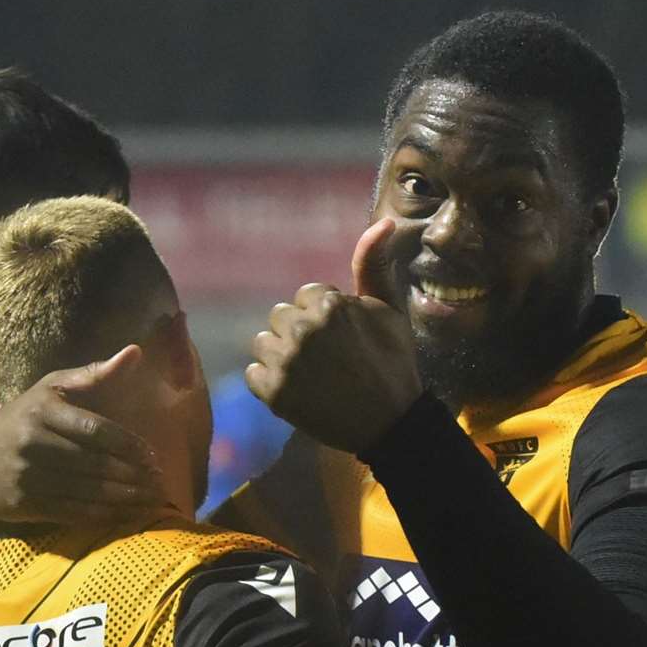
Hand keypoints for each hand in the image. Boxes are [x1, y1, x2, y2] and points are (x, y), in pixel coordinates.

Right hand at [0, 345, 166, 523]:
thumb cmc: (25, 419)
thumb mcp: (52, 390)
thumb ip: (94, 374)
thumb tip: (135, 352)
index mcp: (43, 410)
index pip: (94, 430)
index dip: (127, 444)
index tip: (152, 455)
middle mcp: (33, 443)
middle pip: (93, 463)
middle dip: (132, 474)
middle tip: (159, 481)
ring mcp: (28, 476)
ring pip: (87, 491)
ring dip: (126, 498)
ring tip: (152, 500)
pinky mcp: (26, 504)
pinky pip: (74, 513)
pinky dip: (105, 516)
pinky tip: (127, 515)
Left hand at [246, 218, 422, 453]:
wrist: (391, 423)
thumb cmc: (393, 364)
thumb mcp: (390, 311)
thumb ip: (374, 266)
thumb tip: (382, 222)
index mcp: (330, 304)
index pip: (306, 296)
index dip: (324, 318)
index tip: (343, 340)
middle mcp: (303, 329)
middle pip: (281, 316)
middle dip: (299, 333)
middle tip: (326, 359)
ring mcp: (286, 362)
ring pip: (263, 343)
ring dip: (280, 357)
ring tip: (310, 375)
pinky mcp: (273, 392)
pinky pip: (253, 374)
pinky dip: (269, 383)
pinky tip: (296, 391)